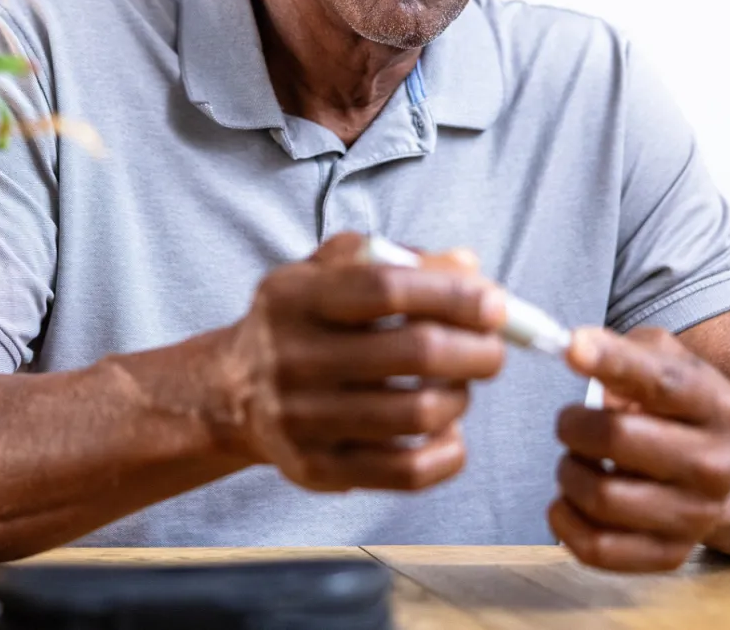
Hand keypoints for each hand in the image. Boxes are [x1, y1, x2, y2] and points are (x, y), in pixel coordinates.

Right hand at [217, 232, 506, 492]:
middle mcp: (290, 357)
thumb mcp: (328, 271)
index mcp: (294, 296)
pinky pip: (407, 471)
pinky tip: (447, 431)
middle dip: (476, 350)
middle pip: (414, 352)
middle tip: (494, 350)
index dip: (452, 294)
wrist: (233, 392)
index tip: (496, 304)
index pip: (386, 288)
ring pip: (418, 413)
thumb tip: (469, 267)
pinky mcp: (315, 469)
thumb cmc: (302, 321)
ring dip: (460, 398)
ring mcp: (300, 419)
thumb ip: (396, 258)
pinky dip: (447, 452)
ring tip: (459, 386)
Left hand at [549, 326, 729, 570]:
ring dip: (568, 472)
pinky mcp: (671, 554)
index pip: (662, 382)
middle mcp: (716, 464)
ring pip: (602, 496)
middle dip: (573, 424)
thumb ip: (628, 351)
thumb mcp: (671, 363)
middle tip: (569, 422)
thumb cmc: (682, 408)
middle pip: (619, 438)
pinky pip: (599, 548)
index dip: (612, 360)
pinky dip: (565, 521)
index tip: (571, 348)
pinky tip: (567, 500)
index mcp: (719, 406)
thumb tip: (581, 353)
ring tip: (576, 460)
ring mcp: (697, 515)